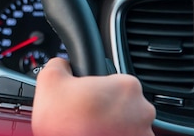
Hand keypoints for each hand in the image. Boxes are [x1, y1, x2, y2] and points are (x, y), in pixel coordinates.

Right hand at [32, 57, 155, 135]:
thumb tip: (63, 64)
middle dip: (106, 106)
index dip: (96, 86)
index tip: (84, 96)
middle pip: (122, 101)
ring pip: (127, 123)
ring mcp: (144, 134)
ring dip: (111, 124)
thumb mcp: (49, 80)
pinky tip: (94, 135)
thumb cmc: (64, 125)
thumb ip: (60, 63)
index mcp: (127, 86)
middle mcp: (143, 110)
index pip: (114, 79)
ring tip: (88, 129)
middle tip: (84, 114)